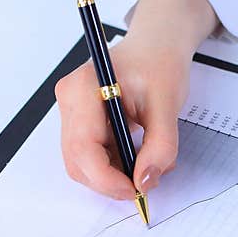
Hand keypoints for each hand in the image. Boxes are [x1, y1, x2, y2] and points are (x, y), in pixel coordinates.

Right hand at [55, 0, 216, 199]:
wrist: (157, 45)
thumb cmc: (160, 63)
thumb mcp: (168, 104)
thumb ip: (160, 145)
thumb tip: (145, 181)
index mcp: (84, 88)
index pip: (83, 148)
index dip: (107, 179)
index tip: (136, 191)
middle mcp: (69, 100)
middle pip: (78, 161)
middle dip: (111, 181)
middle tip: (145, 184)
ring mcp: (71, 112)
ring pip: (83, 163)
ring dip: (114, 175)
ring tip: (146, 163)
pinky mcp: (80, 121)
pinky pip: (91, 155)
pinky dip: (114, 165)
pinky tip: (137, 154)